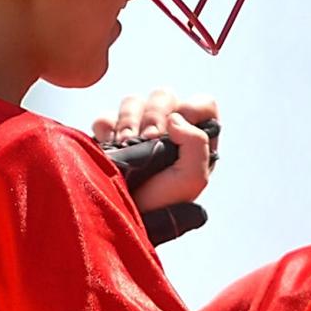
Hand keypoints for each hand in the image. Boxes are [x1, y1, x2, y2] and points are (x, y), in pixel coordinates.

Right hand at [92, 90, 219, 213]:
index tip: (178, 124)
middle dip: (155, 115)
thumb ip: (198, 144)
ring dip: (128, 121)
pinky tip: (109, 145)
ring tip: (125, 145)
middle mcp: (167, 131)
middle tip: (148, 140)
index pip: (203, 104)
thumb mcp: (192, 179)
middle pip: (164, 96)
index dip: (193, 107)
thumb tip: (176, 117)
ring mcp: (136, 130)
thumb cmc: (161, 202)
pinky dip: (106, 127)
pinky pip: (107, 116)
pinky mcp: (109, 135)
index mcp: (194, 140)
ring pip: (133, 100)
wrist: (122, 215)